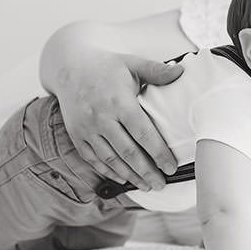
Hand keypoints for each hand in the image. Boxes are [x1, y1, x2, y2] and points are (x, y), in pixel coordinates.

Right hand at [55, 51, 182, 189]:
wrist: (69, 68)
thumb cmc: (106, 67)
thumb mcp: (132, 63)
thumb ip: (157, 71)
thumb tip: (181, 73)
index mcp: (118, 101)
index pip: (143, 133)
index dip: (158, 153)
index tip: (171, 167)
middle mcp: (101, 118)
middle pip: (127, 152)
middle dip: (146, 172)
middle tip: (161, 184)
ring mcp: (86, 129)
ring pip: (110, 160)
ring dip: (130, 176)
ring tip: (147, 185)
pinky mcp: (76, 135)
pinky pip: (93, 159)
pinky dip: (108, 171)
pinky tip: (123, 178)